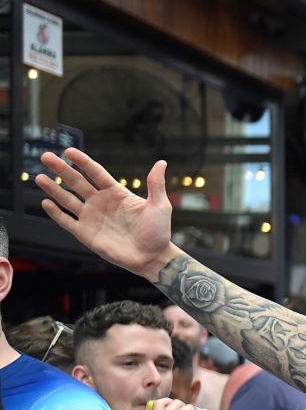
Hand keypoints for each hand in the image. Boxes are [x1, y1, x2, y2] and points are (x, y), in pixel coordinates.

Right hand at [37, 150, 178, 277]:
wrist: (152, 257)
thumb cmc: (158, 232)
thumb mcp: (159, 205)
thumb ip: (156, 184)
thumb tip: (162, 162)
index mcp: (116, 193)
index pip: (95, 173)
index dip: (82, 162)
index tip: (69, 151)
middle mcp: (100, 202)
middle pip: (76, 182)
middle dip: (61, 169)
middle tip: (46, 156)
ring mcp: (91, 217)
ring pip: (67, 199)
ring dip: (53, 189)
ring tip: (39, 177)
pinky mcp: (85, 233)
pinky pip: (66, 221)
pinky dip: (55, 213)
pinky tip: (46, 203)